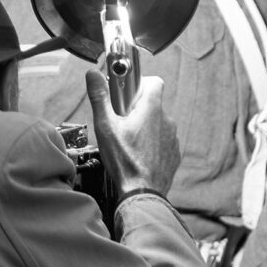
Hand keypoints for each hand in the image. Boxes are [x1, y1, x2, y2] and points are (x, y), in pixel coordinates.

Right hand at [85, 69, 179, 196]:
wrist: (143, 193)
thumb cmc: (124, 160)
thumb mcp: (105, 127)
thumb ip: (100, 98)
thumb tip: (93, 74)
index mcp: (152, 109)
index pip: (154, 81)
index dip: (139, 84)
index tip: (124, 94)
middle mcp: (167, 119)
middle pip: (152, 104)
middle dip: (136, 109)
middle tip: (119, 122)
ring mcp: (173, 136)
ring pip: (157, 123)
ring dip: (144, 127)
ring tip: (126, 142)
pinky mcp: (174, 152)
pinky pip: (162, 140)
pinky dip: (151, 143)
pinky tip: (137, 154)